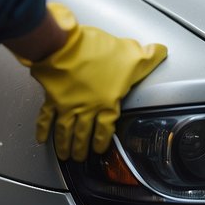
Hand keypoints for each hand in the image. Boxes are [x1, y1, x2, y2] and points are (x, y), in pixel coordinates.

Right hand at [16, 2, 166, 160]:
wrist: (64, 46)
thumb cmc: (97, 51)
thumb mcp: (133, 52)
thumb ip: (149, 56)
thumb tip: (162, 52)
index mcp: (107, 102)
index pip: (106, 127)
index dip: (102, 140)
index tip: (99, 148)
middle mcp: (86, 108)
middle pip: (83, 134)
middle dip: (81, 149)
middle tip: (80, 158)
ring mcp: (67, 105)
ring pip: (65, 131)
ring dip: (64, 145)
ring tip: (64, 156)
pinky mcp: (50, 97)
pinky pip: (46, 118)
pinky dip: (43, 129)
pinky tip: (42, 138)